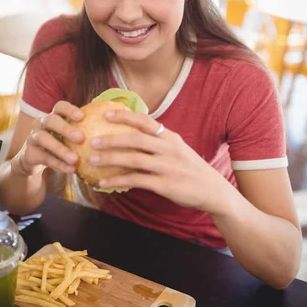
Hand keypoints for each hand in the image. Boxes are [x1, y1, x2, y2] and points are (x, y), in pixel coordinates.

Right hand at [12, 101, 84, 176]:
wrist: (34, 159)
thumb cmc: (59, 144)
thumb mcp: (68, 136)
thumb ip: (85, 130)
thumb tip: (113, 128)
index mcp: (53, 116)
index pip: (59, 106)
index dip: (69, 110)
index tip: (82, 116)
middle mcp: (41, 123)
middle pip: (51, 120)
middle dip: (65, 128)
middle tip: (81, 138)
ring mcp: (33, 137)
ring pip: (44, 139)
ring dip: (61, 149)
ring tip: (75, 159)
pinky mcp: (30, 153)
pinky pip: (45, 158)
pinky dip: (58, 164)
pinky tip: (71, 170)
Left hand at [89, 109, 227, 212]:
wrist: (214, 192)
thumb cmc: (192, 171)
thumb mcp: (179, 151)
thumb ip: (159, 143)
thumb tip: (132, 137)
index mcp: (171, 138)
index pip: (146, 122)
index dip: (125, 116)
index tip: (107, 114)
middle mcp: (169, 149)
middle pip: (136, 139)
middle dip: (112, 138)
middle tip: (93, 139)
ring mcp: (168, 167)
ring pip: (133, 159)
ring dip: (111, 158)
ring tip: (93, 159)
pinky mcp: (165, 185)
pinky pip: (136, 181)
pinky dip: (117, 181)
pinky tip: (104, 183)